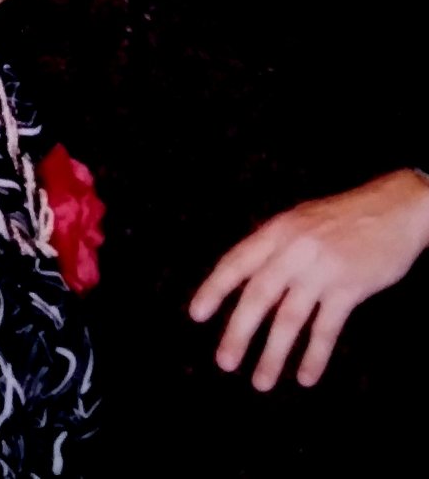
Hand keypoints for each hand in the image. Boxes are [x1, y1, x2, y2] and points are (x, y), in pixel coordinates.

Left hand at [189, 169, 428, 391]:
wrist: (395, 208)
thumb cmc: (342, 217)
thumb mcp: (298, 220)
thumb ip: (273, 247)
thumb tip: (246, 279)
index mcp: (276, 231)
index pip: (236, 262)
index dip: (214, 289)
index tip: (196, 315)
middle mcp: (293, 249)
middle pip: (258, 296)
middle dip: (238, 332)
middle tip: (224, 362)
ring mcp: (321, 269)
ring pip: (289, 318)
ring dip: (273, 354)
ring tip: (260, 382)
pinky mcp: (350, 287)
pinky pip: (326, 328)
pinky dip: (315, 355)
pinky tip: (305, 377)